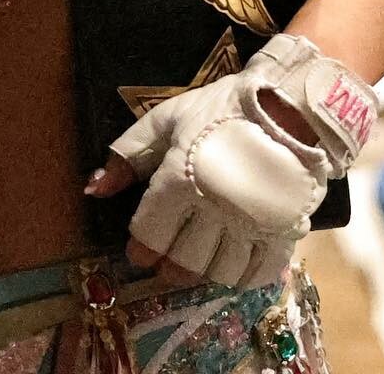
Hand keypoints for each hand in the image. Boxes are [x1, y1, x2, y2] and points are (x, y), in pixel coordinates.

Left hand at [87, 33, 377, 288]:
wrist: (289, 107)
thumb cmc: (221, 110)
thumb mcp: (167, 118)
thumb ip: (129, 152)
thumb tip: (94, 189)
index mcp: (179, 179)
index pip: (150, 234)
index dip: (140, 248)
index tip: (139, 250)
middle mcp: (214, 209)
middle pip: (184, 262)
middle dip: (169, 266)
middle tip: (167, 260)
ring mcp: (251, 225)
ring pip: (219, 273)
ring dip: (203, 273)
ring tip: (199, 260)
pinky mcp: (284, 234)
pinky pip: (259, 274)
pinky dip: (242, 277)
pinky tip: (233, 266)